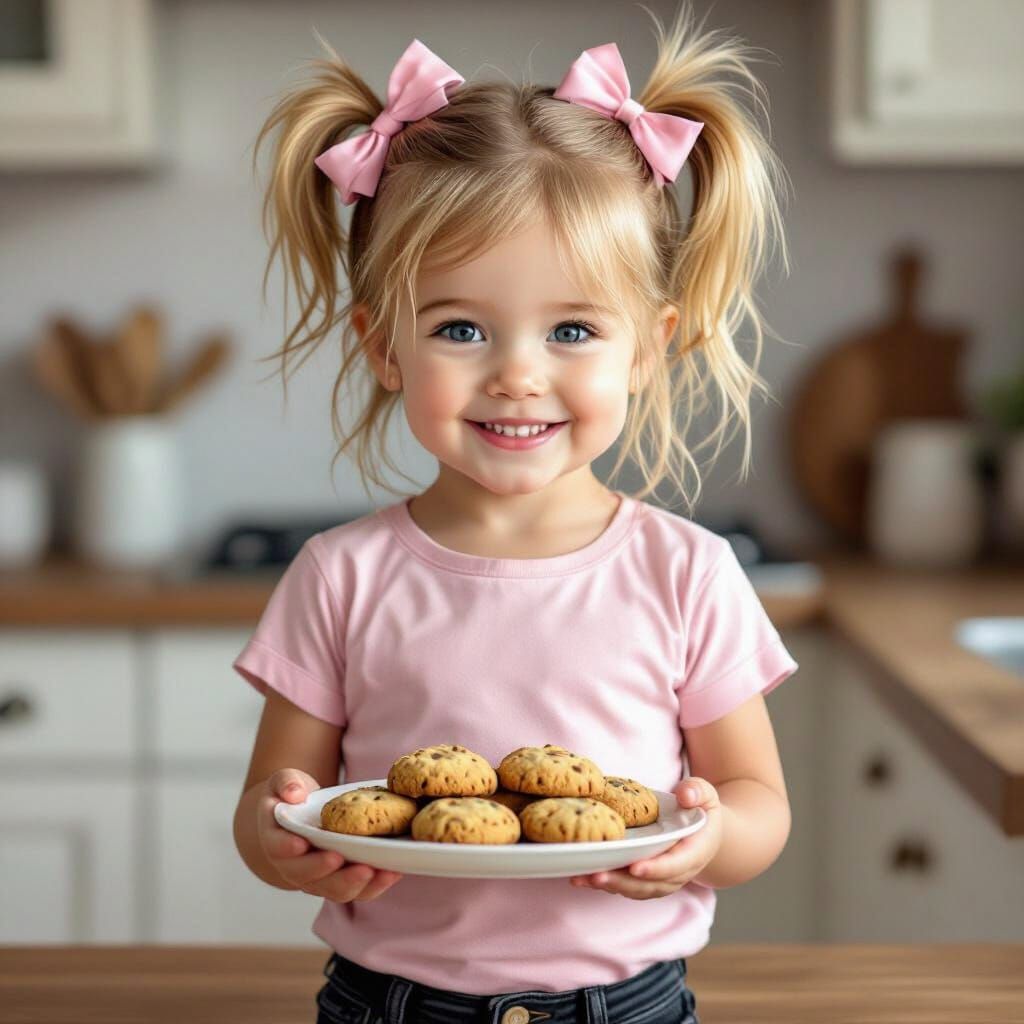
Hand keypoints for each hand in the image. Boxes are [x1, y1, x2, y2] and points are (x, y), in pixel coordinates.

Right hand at [258, 769, 403, 901]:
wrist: (299, 816)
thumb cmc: (293, 798)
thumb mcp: (285, 782)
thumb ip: (287, 784)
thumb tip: (295, 793)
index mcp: (276, 841)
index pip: (278, 848)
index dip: (288, 848)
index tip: (302, 843)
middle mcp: (294, 867)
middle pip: (308, 877)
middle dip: (328, 871)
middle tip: (344, 860)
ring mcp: (318, 878)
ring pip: (334, 890)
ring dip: (356, 883)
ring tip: (377, 871)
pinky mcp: (341, 880)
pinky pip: (357, 889)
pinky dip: (375, 884)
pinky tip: (393, 872)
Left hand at [568, 777, 723, 898]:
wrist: (704, 832)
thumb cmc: (701, 808)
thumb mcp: (705, 793)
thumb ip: (697, 791)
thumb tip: (685, 796)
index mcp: (695, 851)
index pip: (676, 865)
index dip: (656, 868)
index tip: (635, 867)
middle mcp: (679, 872)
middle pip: (651, 884)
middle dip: (623, 881)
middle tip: (597, 876)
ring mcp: (663, 879)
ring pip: (637, 889)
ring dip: (610, 886)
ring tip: (583, 878)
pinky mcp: (648, 879)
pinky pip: (628, 886)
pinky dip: (607, 884)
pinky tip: (582, 878)